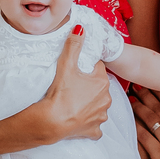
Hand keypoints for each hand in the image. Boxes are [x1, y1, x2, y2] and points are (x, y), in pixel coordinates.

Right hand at [38, 27, 108, 143]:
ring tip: (74, 102)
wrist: (53, 122)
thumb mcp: (66, 65)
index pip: (97, 69)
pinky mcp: (94, 131)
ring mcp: (101, 116)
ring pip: (98, 107)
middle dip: (89, 86)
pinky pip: (94, 126)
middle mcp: (106, 99)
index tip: (76, 71)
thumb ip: (73, 45)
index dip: (86, 69)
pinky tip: (79, 120)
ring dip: (90, 105)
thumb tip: (80, 27)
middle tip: (73, 86)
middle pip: (98, 88)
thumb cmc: (61, 93)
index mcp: (102, 82)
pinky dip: (89, 123)